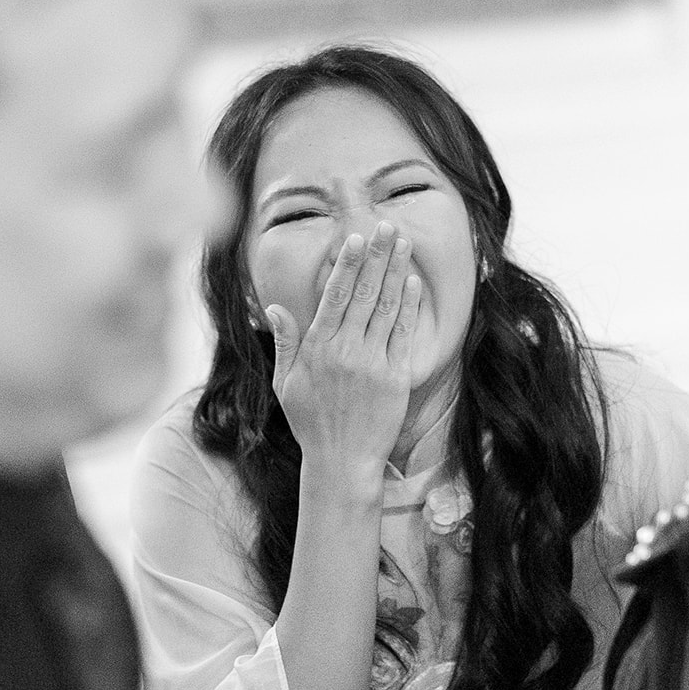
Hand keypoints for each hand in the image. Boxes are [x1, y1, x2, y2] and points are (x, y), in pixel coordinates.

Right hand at [265, 221, 421, 478]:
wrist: (342, 462)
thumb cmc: (311, 423)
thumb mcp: (285, 383)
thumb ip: (285, 342)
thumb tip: (275, 307)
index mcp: (317, 349)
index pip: (334, 296)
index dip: (347, 265)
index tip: (355, 239)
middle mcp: (345, 351)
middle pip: (363, 293)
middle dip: (375, 256)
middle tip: (385, 226)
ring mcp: (372, 364)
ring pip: (385, 307)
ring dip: (395, 272)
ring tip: (402, 244)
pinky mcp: (396, 378)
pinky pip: (403, 334)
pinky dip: (408, 306)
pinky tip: (413, 283)